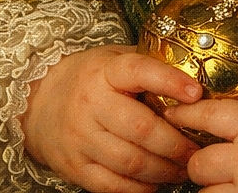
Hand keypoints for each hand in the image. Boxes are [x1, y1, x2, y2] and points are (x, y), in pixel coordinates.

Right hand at [21, 44, 201, 192]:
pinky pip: (112, 185)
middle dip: (175, 143)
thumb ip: (149, 63)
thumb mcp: (115, 57)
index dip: (169, 82)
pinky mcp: (75, 168)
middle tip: (196, 150)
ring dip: (162, 170)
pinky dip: (139, 188)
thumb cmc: (90, 77)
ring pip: (130, 162)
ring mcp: (81, 138)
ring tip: (182, 169)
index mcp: (106, 71)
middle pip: (141, 128)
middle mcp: (91, 104)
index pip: (140, 72)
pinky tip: (155, 183)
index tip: (196, 93)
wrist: (40, 101)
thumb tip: (194, 73)